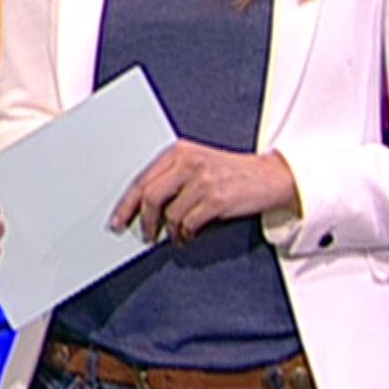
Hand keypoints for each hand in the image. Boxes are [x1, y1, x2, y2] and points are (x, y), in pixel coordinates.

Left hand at [110, 142, 296, 243]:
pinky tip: (189, 236)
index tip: (117, 220)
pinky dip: (186, 234)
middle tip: (143, 235)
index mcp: (178, 151)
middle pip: (150, 196)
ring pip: (169, 214)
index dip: (126, 203)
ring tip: (174, 237)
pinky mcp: (216, 199)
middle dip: (142, 221)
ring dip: (169, 232)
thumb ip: (171, 178)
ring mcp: (203, 180)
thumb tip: (142, 208)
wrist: (270, 176)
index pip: (142, 179)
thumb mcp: (198, 165)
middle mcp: (188, 161)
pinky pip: (188, 224)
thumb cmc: (231, 173)